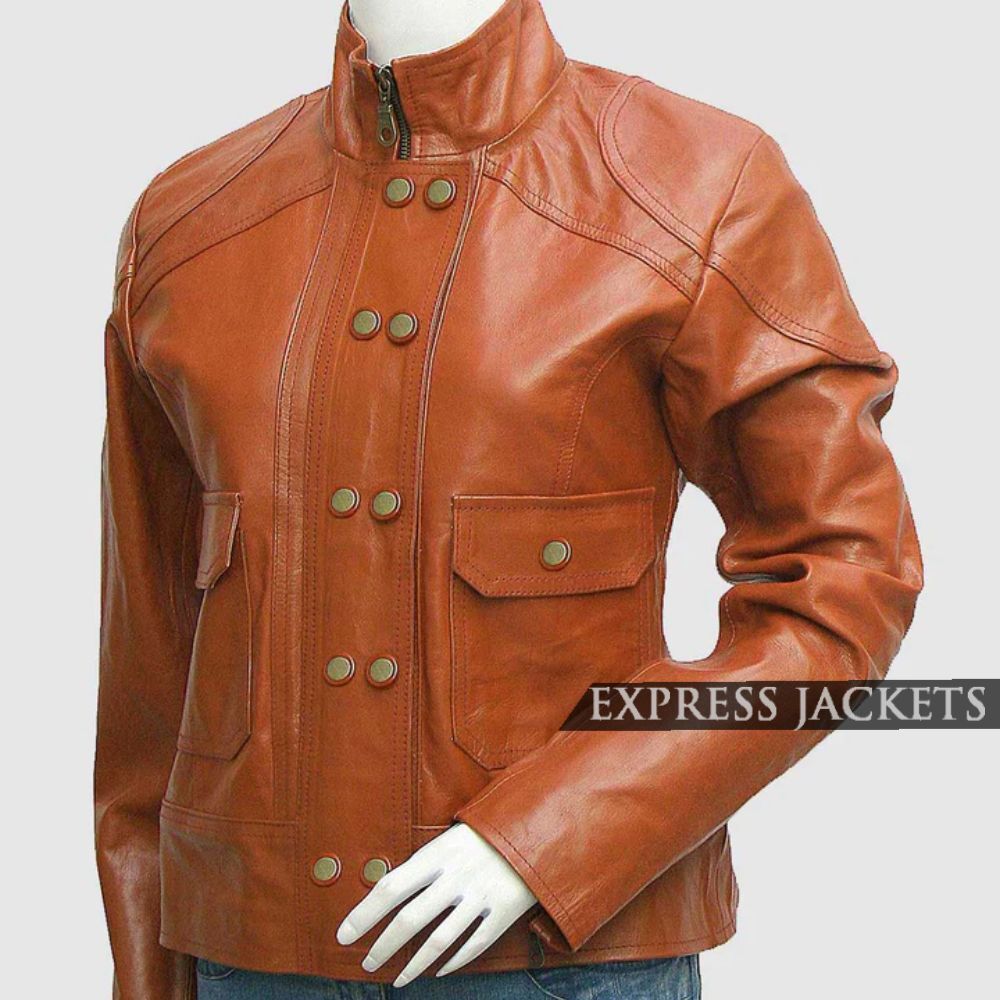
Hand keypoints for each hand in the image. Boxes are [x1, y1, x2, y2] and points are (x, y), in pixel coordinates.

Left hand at [336, 822, 536, 986]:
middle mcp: (456, 876)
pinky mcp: (504, 911)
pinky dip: (453, 962)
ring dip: (413, 965)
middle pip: (410, 919)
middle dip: (383, 947)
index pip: (390, 888)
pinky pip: (473, 945)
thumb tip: (387, 891)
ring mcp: (481, 896)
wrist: (538, 825)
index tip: (344, 936)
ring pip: (439, 941)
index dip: (364, 915)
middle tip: (367, 964)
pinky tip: (439, 971)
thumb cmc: (486, 832)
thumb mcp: (450, 837)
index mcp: (438, 854)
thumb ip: (424, 865)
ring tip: (397, 979)